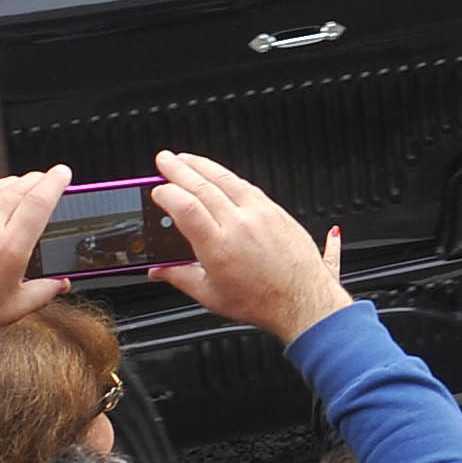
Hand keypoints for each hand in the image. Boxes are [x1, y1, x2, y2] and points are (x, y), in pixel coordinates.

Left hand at [0, 169, 72, 361]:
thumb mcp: (15, 307)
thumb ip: (45, 292)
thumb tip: (61, 285)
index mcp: (10, 247)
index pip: (39, 201)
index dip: (55, 182)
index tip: (62, 173)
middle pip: (18, 189)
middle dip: (37, 178)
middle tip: (46, 177)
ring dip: (13, 182)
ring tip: (22, 182)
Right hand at [152, 152, 356, 341]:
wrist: (304, 301)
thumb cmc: (263, 302)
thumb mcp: (211, 295)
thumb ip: (180, 277)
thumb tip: (157, 271)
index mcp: (219, 246)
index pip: (186, 207)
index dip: (167, 194)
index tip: (157, 192)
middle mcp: (240, 225)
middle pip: (203, 186)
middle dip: (178, 169)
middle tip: (163, 160)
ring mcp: (261, 214)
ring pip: (227, 179)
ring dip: (203, 166)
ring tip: (186, 159)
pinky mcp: (277, 211)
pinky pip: (248, 186)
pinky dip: (229, 177)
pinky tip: (219, 174)